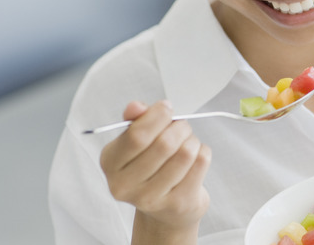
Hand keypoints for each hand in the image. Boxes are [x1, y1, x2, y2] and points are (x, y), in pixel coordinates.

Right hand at [100, 101, 211, 241]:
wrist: (166, 206)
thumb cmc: (151, 164)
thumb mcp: (136, 140)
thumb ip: (135, 120)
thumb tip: (136, 107)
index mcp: (110, 162)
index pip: (136, 136)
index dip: (157, 116)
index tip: (166, 108)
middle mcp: (125, 185)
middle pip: (165, 144)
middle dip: (179, 127)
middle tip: (181, 126)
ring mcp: (151, 198)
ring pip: (186, 153)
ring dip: (192, 140)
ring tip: (187, 143)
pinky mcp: (177, 204)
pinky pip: (200, 164)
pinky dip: (203, 152)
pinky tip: (194, 158)